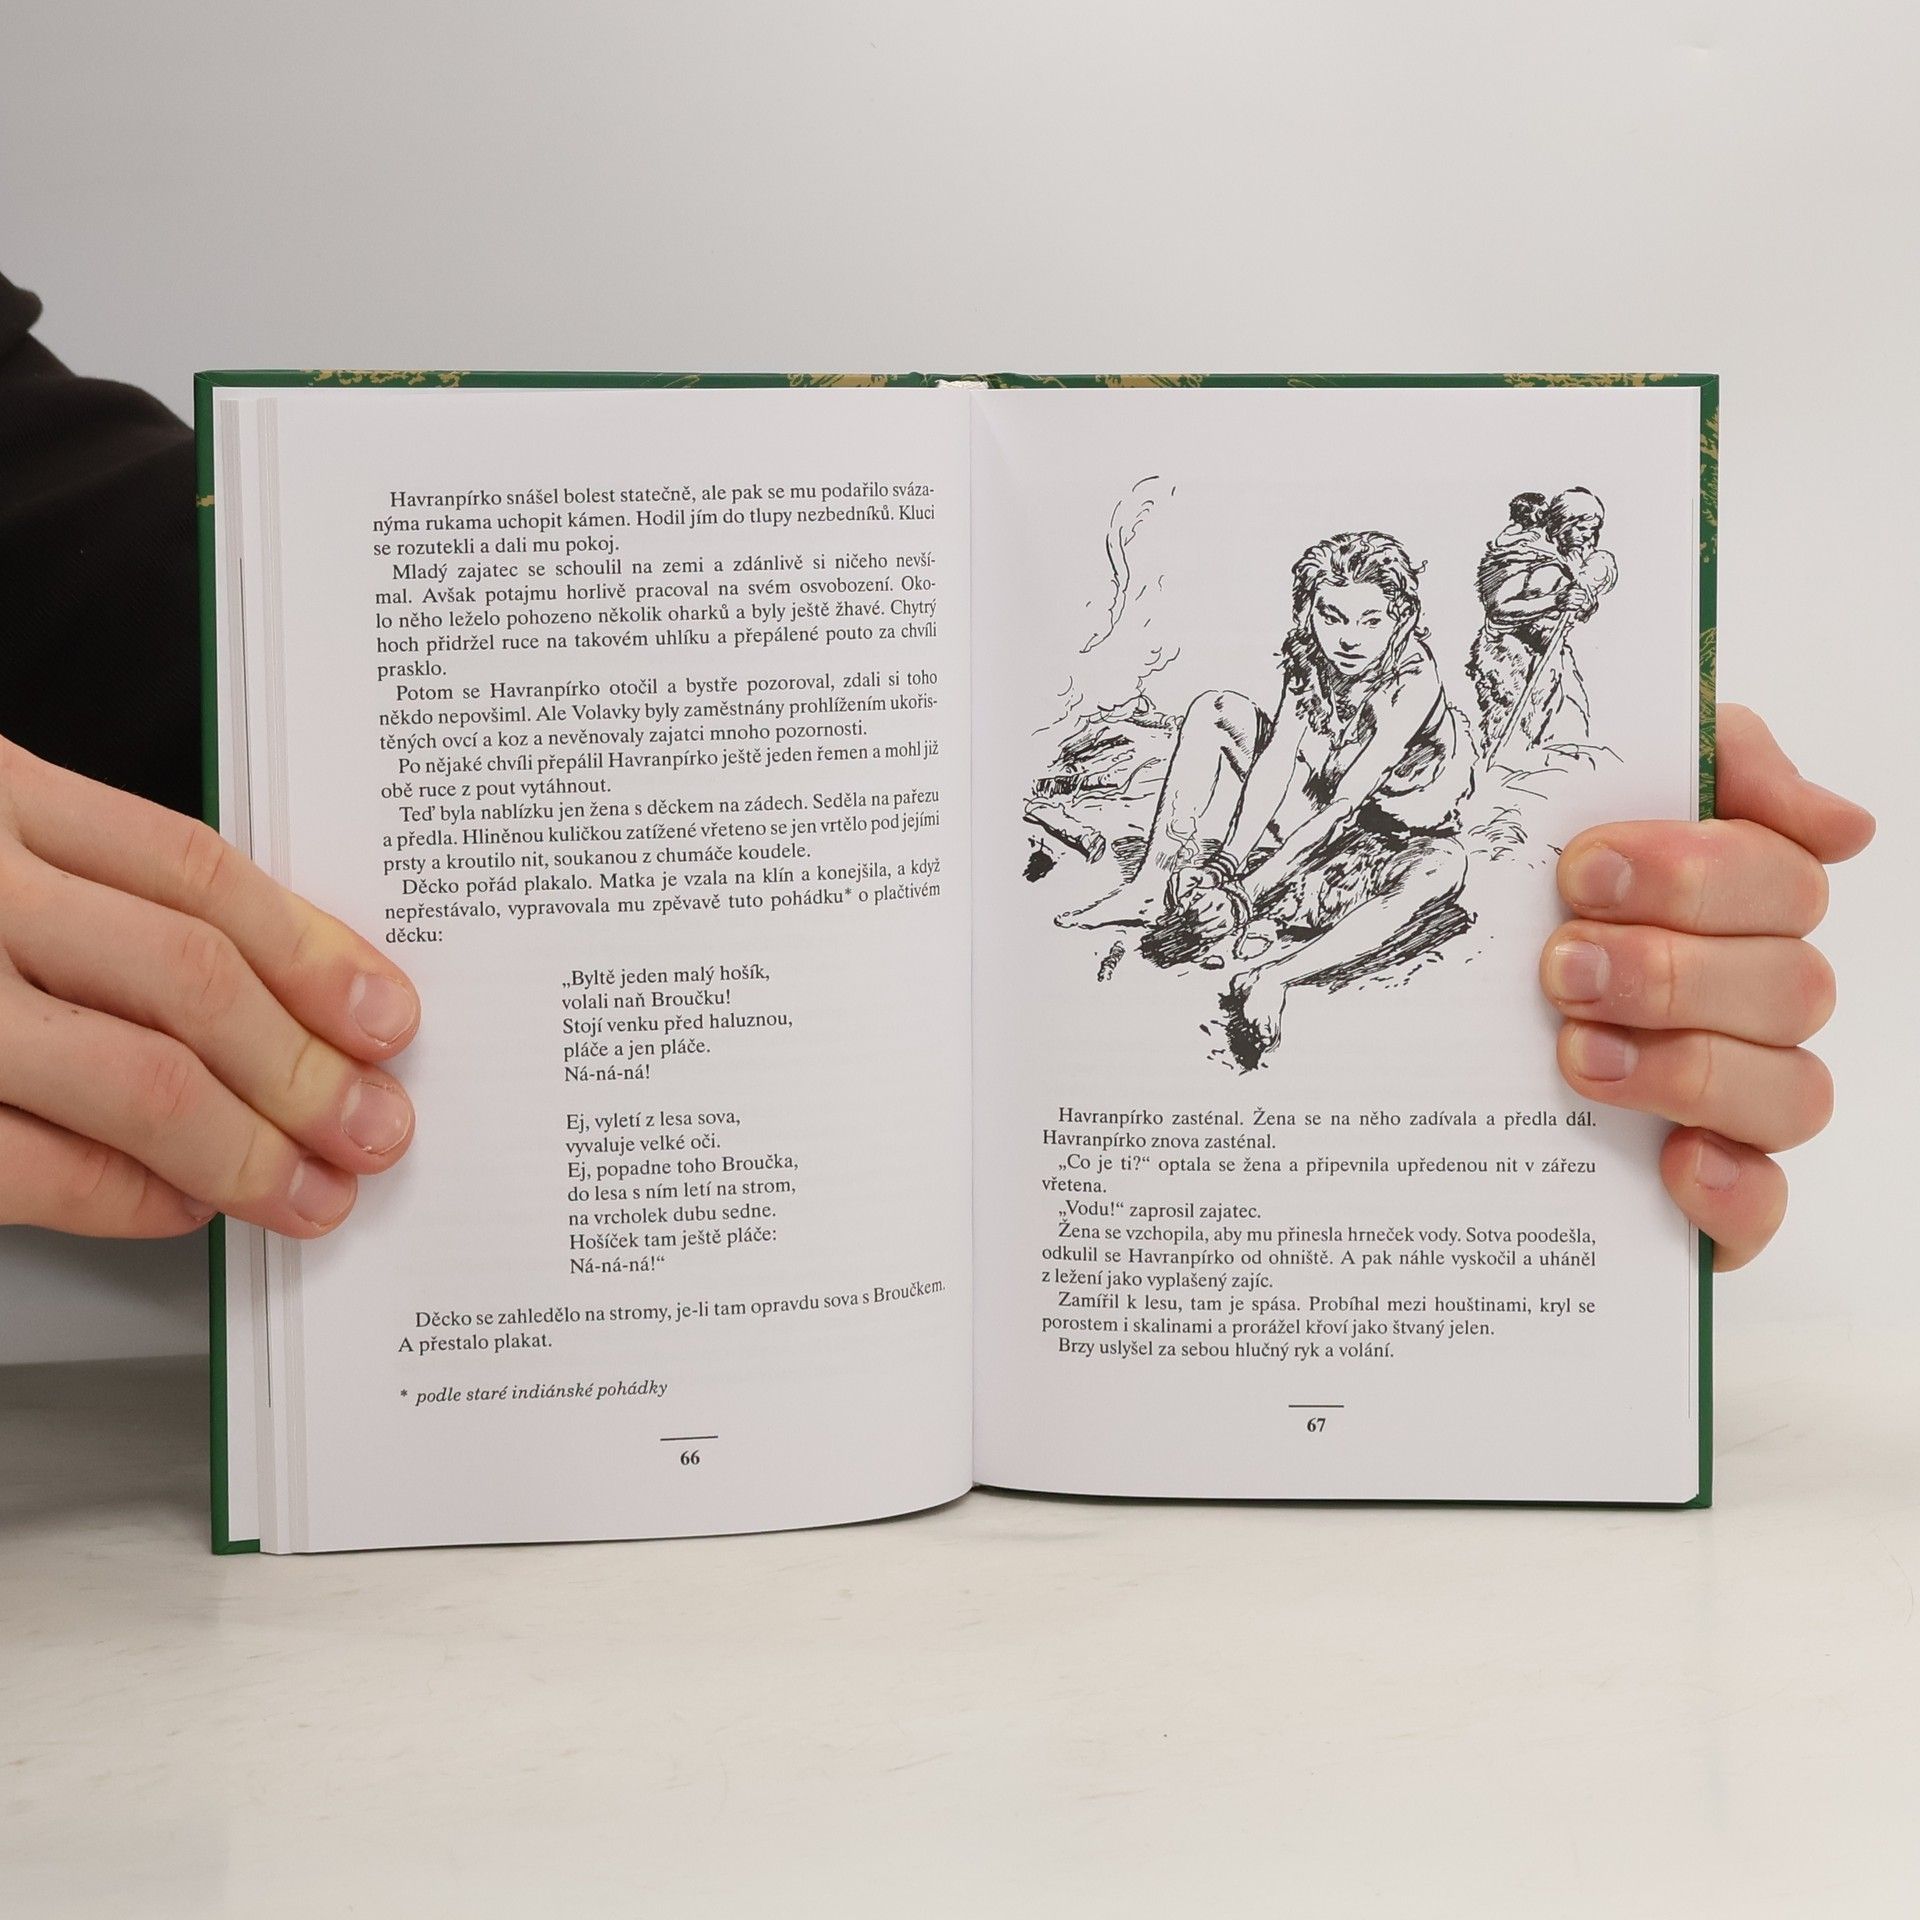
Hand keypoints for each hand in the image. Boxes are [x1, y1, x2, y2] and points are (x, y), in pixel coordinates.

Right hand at [0, 735, 418, 1238]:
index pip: (198, 875)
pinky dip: (130, 1197)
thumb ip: (89, 876)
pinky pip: (33, 1164)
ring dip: (248, 1149)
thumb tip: (282, 977)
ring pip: (136, 1076)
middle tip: (377, 1125)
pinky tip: (186, 1208)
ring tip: (314, 1189)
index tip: (387, 1016)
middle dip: (306, 1067)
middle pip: (190, 980)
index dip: (314, 953)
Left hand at [1539, 706, 1872, 1268]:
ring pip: (1792, 1091)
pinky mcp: (1704, 1192)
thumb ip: (1713, 756)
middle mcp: (1748, 1002)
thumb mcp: (1574, 789)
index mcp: (1733, 905)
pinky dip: (1732, 1188)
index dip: (1696, 872)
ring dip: (1689, 1069)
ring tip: (1577, 1055)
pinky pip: (1762, 1205)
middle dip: (1670, 971)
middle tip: (1560, 967)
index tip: (1582, 871)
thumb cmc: (1510, 899)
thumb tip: (1843, 824)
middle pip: (1792, 986)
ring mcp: (1735, 1101)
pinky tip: (1676, 1162)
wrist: (1391, 1021)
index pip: (1784, 879)